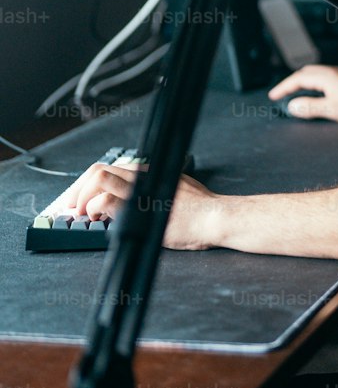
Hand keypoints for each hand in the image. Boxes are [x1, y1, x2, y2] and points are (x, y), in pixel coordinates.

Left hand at [63, 158, 219, 250]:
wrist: (214, 218)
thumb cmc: (202, 210)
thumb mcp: (178, 190)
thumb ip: (157, 190)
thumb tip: (138, 200)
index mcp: (151, 172)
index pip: (112, 168)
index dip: (90, 182)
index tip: (81, 196)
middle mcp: (144, 175)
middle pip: (100, 170)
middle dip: (79, 188)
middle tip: (72, 205)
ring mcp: (141, 189)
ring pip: (100, 179)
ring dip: (83, 196)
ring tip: (81, 212)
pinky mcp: (139, 207)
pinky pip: (106, 201)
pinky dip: (95, 208)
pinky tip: (96, 218)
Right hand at [268, 64, 337, 122]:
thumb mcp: (332, 110)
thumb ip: (310, 108)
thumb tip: (292, 106)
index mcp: (325, 77)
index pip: (297, 80)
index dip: (283, 88)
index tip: (274, 96)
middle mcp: (330, 71)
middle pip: (304, 73)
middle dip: (290, 83)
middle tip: (281, 94)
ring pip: (313, 74)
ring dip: (301, 82)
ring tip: (294, 93)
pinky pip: (322, 77)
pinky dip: (311, 83)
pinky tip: (315, 92)